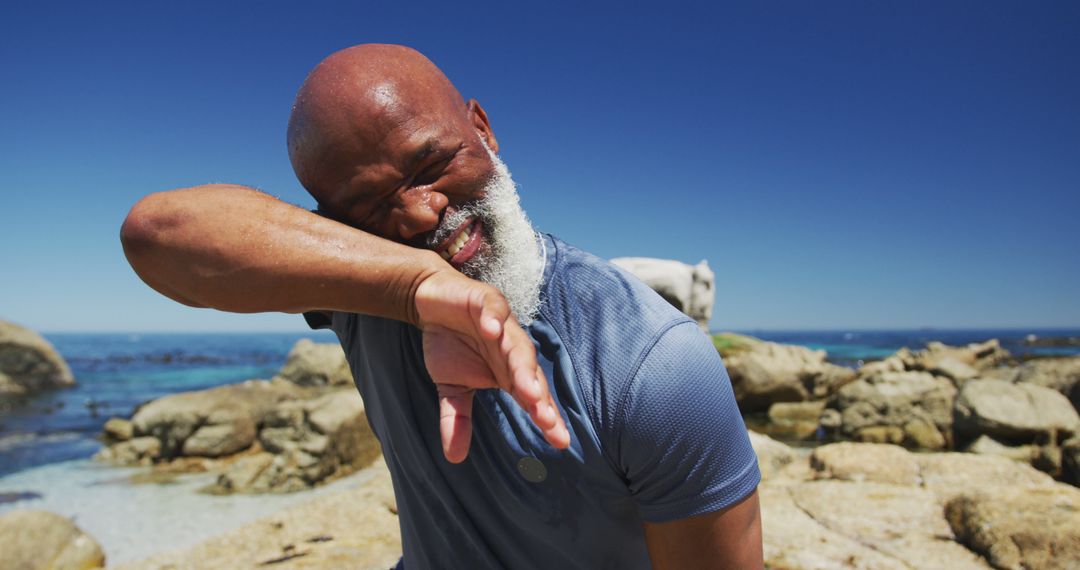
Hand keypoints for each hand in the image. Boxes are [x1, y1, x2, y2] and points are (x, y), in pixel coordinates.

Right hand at [414, 270, 570, 462]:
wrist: (432, 302)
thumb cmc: (450, 344)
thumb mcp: (452, 387)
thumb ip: (457, 419)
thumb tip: (454, 459)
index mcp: (509, 373)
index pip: (532, 399)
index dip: (546, 418)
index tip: (560, 442)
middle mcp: (512, 350)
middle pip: (530, 374)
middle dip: (538, 396)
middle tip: (545, 418)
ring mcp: (502, 325)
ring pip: (517, 345)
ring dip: (522, 365)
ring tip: (527, 388)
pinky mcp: (486, 301)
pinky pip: (493, 310)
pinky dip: (493, 319)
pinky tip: (490, 330)